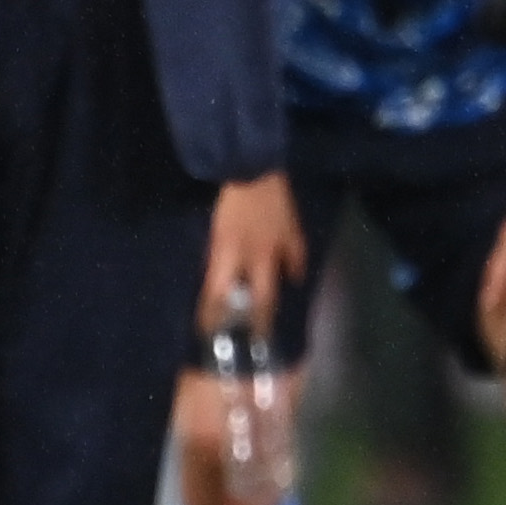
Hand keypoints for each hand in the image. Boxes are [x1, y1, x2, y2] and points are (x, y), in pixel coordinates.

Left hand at [199, 170, 305, 335]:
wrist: (252, 165)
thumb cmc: (226, 197)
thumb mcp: (213, 230)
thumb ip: (216, 255)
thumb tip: (215, 277)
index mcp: (227, 252)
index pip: (218, 294)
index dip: (213, 315)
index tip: (208, 332)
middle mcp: (254, 256)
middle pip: (257, 299)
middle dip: (254, 323)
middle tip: (253, 339)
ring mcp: (277, 247)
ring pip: (277, 284)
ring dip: (274, 303)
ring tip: (272, 318)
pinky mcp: (292, 234)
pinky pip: (297, 258)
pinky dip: (295, 270)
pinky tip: (294, 278)